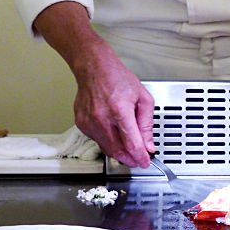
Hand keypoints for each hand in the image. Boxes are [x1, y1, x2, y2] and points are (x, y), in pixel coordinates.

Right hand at [33, 1, 154, 167]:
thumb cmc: (117, 78)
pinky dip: (108, 141)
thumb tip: (148, 144)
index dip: (140, 157)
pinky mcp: (82, 124)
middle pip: (118, 151)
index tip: (145, 162)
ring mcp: (89, 122)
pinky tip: (114, 133)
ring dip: (119, 152)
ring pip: (107, 148)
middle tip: (139, 159)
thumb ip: (146, 123)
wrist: (94, 67)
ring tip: (128, 147)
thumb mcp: (143, 98)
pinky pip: (97, 140)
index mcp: (120, 111)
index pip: (132, 144)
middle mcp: (102, 119)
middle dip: (131, 159)